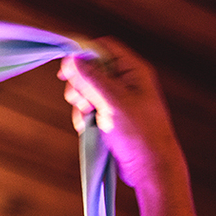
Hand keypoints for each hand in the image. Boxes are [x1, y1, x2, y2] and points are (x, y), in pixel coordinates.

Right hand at [58, 38, 186, 190]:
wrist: (150, 167)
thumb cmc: (139, 133)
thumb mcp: (112, 101)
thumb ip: (91, 79)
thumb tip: (71, 59)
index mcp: (133, 71)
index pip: (104, 48)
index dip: (83, 54)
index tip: (65, 70)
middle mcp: (126, 82)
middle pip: (91, 69)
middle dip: (80, 86)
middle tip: (82, 103)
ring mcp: (118, 100)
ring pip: (87, 91)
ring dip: (80, 104)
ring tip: (87, 120)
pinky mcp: (112, 117)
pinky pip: (90, 109)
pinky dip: (84, 117)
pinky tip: (87, 128)